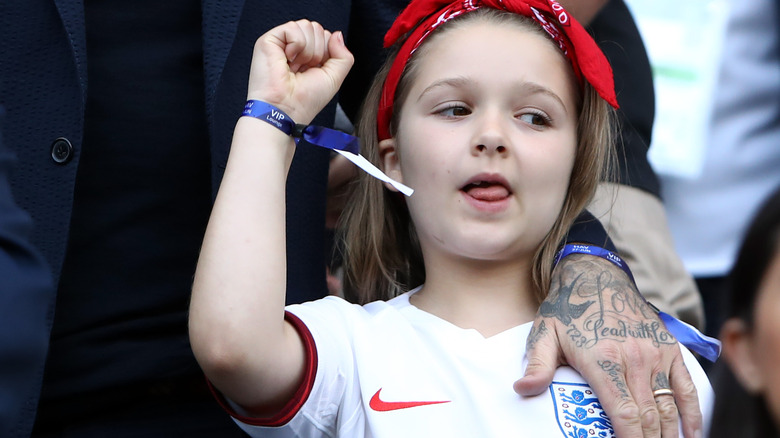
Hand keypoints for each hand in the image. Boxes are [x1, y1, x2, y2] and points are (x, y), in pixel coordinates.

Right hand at [247, 20, 353, 123]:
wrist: (285, 109)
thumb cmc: (305, 100)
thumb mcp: (334, 78)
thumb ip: (343, 56)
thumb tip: (337, 35)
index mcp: (309, 56)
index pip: (326, 37)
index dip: (328, 52)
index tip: (317, 70)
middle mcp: (295, 48)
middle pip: (318, 29)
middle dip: (318, 51)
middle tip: (305, 69)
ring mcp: (282, 43)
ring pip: (307, 25)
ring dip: (308, 50)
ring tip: (296, 66)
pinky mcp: (269, 40)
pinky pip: (293, 27)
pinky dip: (296, 45)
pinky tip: (288, 59)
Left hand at [514, 255, 701, 437]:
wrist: (596, 274)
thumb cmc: (567, 308)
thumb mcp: (544, 334)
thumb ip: (537, 364)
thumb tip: (523, 389)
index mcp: (603, 359)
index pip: (624, 413)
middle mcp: (634, 358)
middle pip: (649, 417)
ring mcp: (655, 354)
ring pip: (669, 407)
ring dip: (669, 434)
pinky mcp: (669, 348)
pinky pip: (686, 387)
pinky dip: (693, 414)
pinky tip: (692, 435)